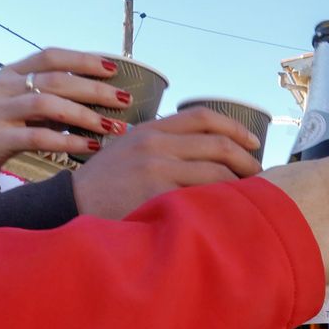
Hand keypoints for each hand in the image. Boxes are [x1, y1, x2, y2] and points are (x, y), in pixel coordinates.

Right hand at [0, 48, 130, 186]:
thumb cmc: (1, 128)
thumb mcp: (23, 106)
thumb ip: (54, 98)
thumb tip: (103, 98)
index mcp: (12, 73)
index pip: (51, 56)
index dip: (83, 59)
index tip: (114, 67)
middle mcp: (4, 87)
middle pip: (56, 80)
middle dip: (95, 89)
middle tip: (125, 99)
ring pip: (48, 105)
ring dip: (86, 115)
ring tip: (113, 126)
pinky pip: (39, 137)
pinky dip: (69, 141)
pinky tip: (92, 146)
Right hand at [72, 107, 261, 219]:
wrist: (69, 204)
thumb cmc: (105, 183)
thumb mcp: (130, 150)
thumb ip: (163, 144)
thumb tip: (207, 150)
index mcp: (151, 129)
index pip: (203, 116)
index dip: (235, 127)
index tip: (253, 143)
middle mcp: (156, 144)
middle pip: (219, 144)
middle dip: (247, 161)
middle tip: (259, 176)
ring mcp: (156, 168)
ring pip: (217, 172)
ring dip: (240, 186)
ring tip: (249, 197)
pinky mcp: (156, 193)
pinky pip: (203, 197)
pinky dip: (222, 204)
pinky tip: (230, 212)